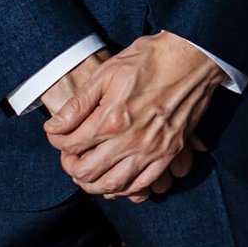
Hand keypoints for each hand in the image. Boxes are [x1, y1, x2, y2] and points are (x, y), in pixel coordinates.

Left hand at [44, 33, 224, 200]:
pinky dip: (124, 189)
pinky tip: (115, 179)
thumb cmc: (150, 59)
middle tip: (70, 155)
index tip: (57, 134)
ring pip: (112, 186)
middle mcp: (132, 140)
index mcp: (113, 118)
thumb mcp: (107, 72)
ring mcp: (153, 150)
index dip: (57, 141)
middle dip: (71, 166)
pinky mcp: (170, 153)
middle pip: (86, 172)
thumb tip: (53, 127)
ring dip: (93, 184)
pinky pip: (142, 185)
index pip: (71, 145)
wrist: (194, 56)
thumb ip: (78, 104)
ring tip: (88, 170)